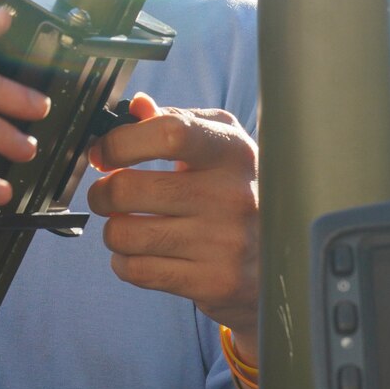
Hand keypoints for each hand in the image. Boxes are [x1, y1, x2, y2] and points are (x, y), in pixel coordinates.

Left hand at [88, 93, 259, 360]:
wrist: (287, 258)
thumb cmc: (238, 191)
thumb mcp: (221, 146)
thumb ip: (176, 120)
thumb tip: (138, 106)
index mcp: (231, 152)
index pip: (166, 134)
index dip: (120, 143)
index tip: (104, 154)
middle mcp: (230, 195)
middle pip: (128, 189)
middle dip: (102, 193)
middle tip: (107, 195)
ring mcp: (223, 242)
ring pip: (124, 234)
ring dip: (113, 231)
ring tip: (128, 226)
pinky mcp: (214, 281)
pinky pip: (136, 270)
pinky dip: (125, 263)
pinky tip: (142, 254)